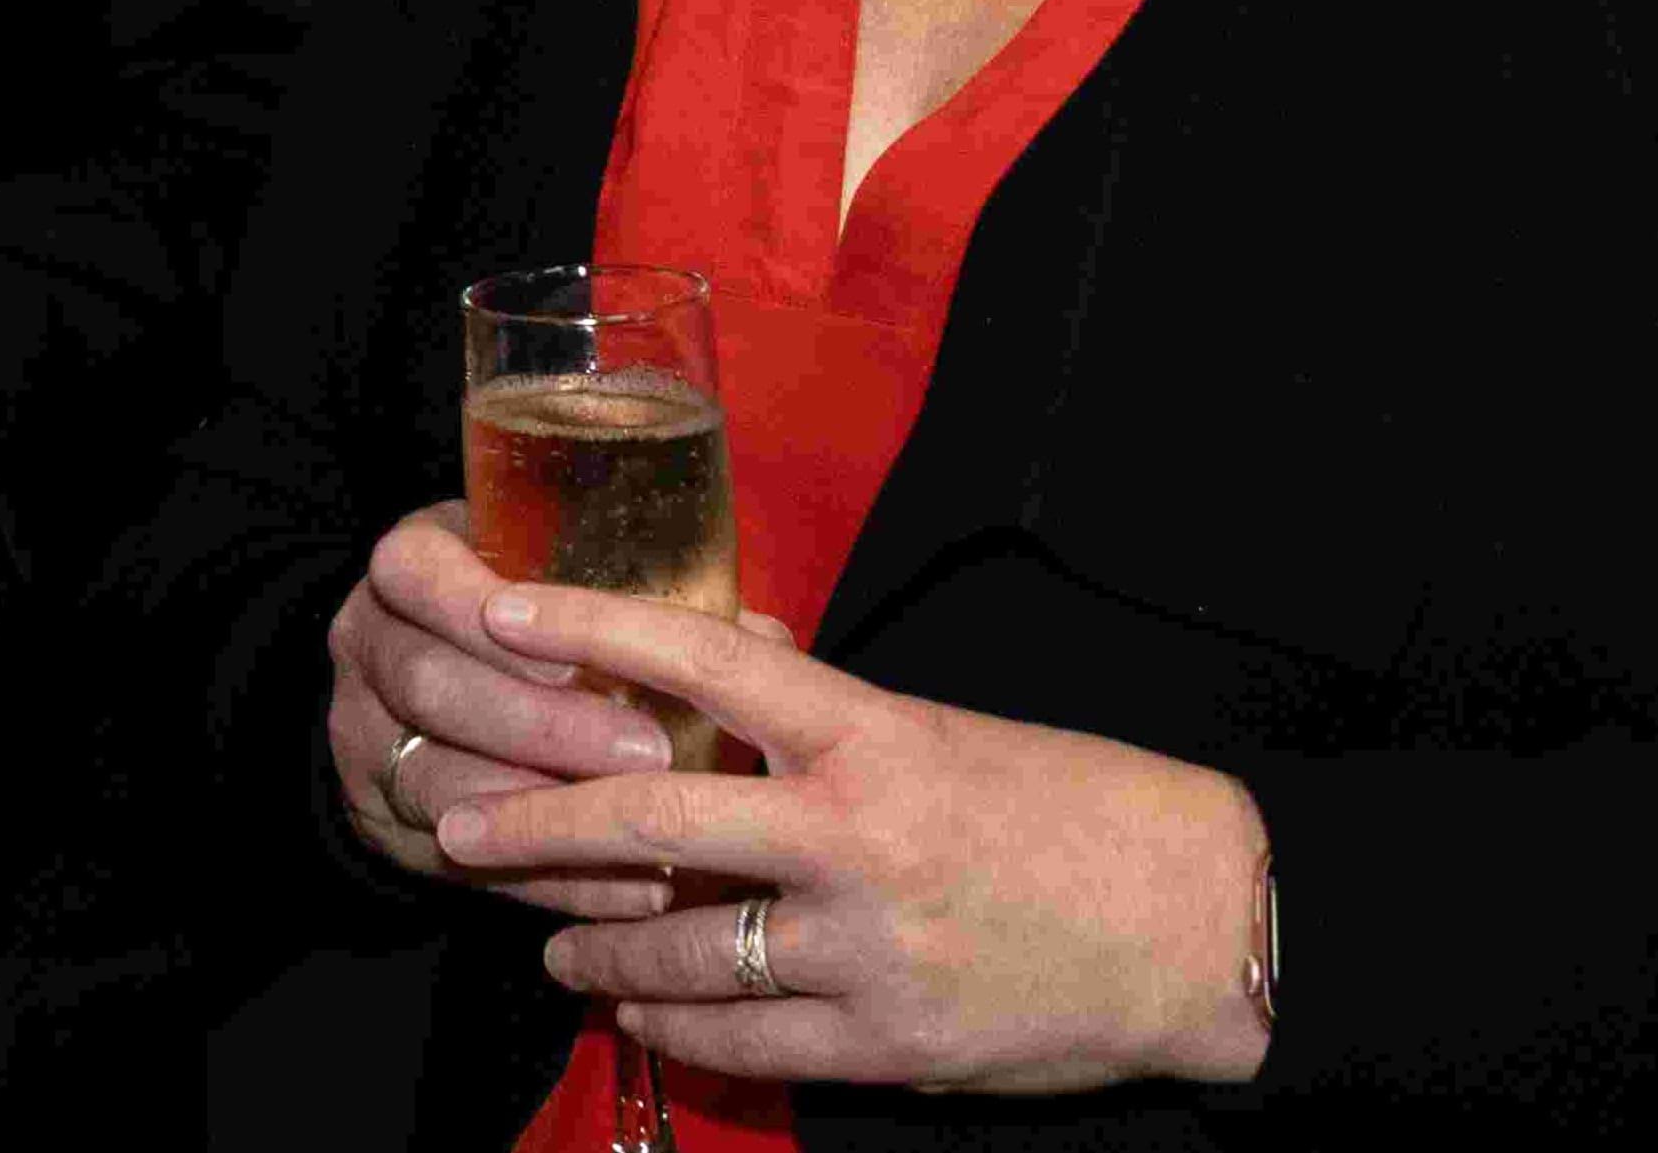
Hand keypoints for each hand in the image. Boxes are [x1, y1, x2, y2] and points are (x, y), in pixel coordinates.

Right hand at [319, 505, 686, 913]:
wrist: (443, 699)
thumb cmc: (534, 629)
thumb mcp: (562, 585)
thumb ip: (641, 599)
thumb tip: (762, 633)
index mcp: (411, 569)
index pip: (415, 574)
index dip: (479, 612)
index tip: (569, 655)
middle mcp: (368, 646)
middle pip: (432, 685)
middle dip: (541, 725)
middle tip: (645, 752)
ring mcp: (362, 738)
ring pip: (438, 781)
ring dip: (548, 814)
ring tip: (651, 838)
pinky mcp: (382, 824)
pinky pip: (462, 865)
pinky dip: (553, 882)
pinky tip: (633, 893)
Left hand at [431, 582, 1269, 1097]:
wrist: (1201, 924)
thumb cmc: (1078, 808)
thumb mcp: (945, 732)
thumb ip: (832, 720)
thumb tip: (734, 680)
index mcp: (874, 734)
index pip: (704, 659)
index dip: (591, 629)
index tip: (501, 613)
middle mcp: (857, 837)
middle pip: (652, 820)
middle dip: (536, 829)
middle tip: (456, 828)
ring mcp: (868, 949)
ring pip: (679, 948)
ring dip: (595, 943)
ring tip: (549, 940)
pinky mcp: (889, 1043)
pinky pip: (742, 1040)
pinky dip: (672, 1023)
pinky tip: (635, 1007)